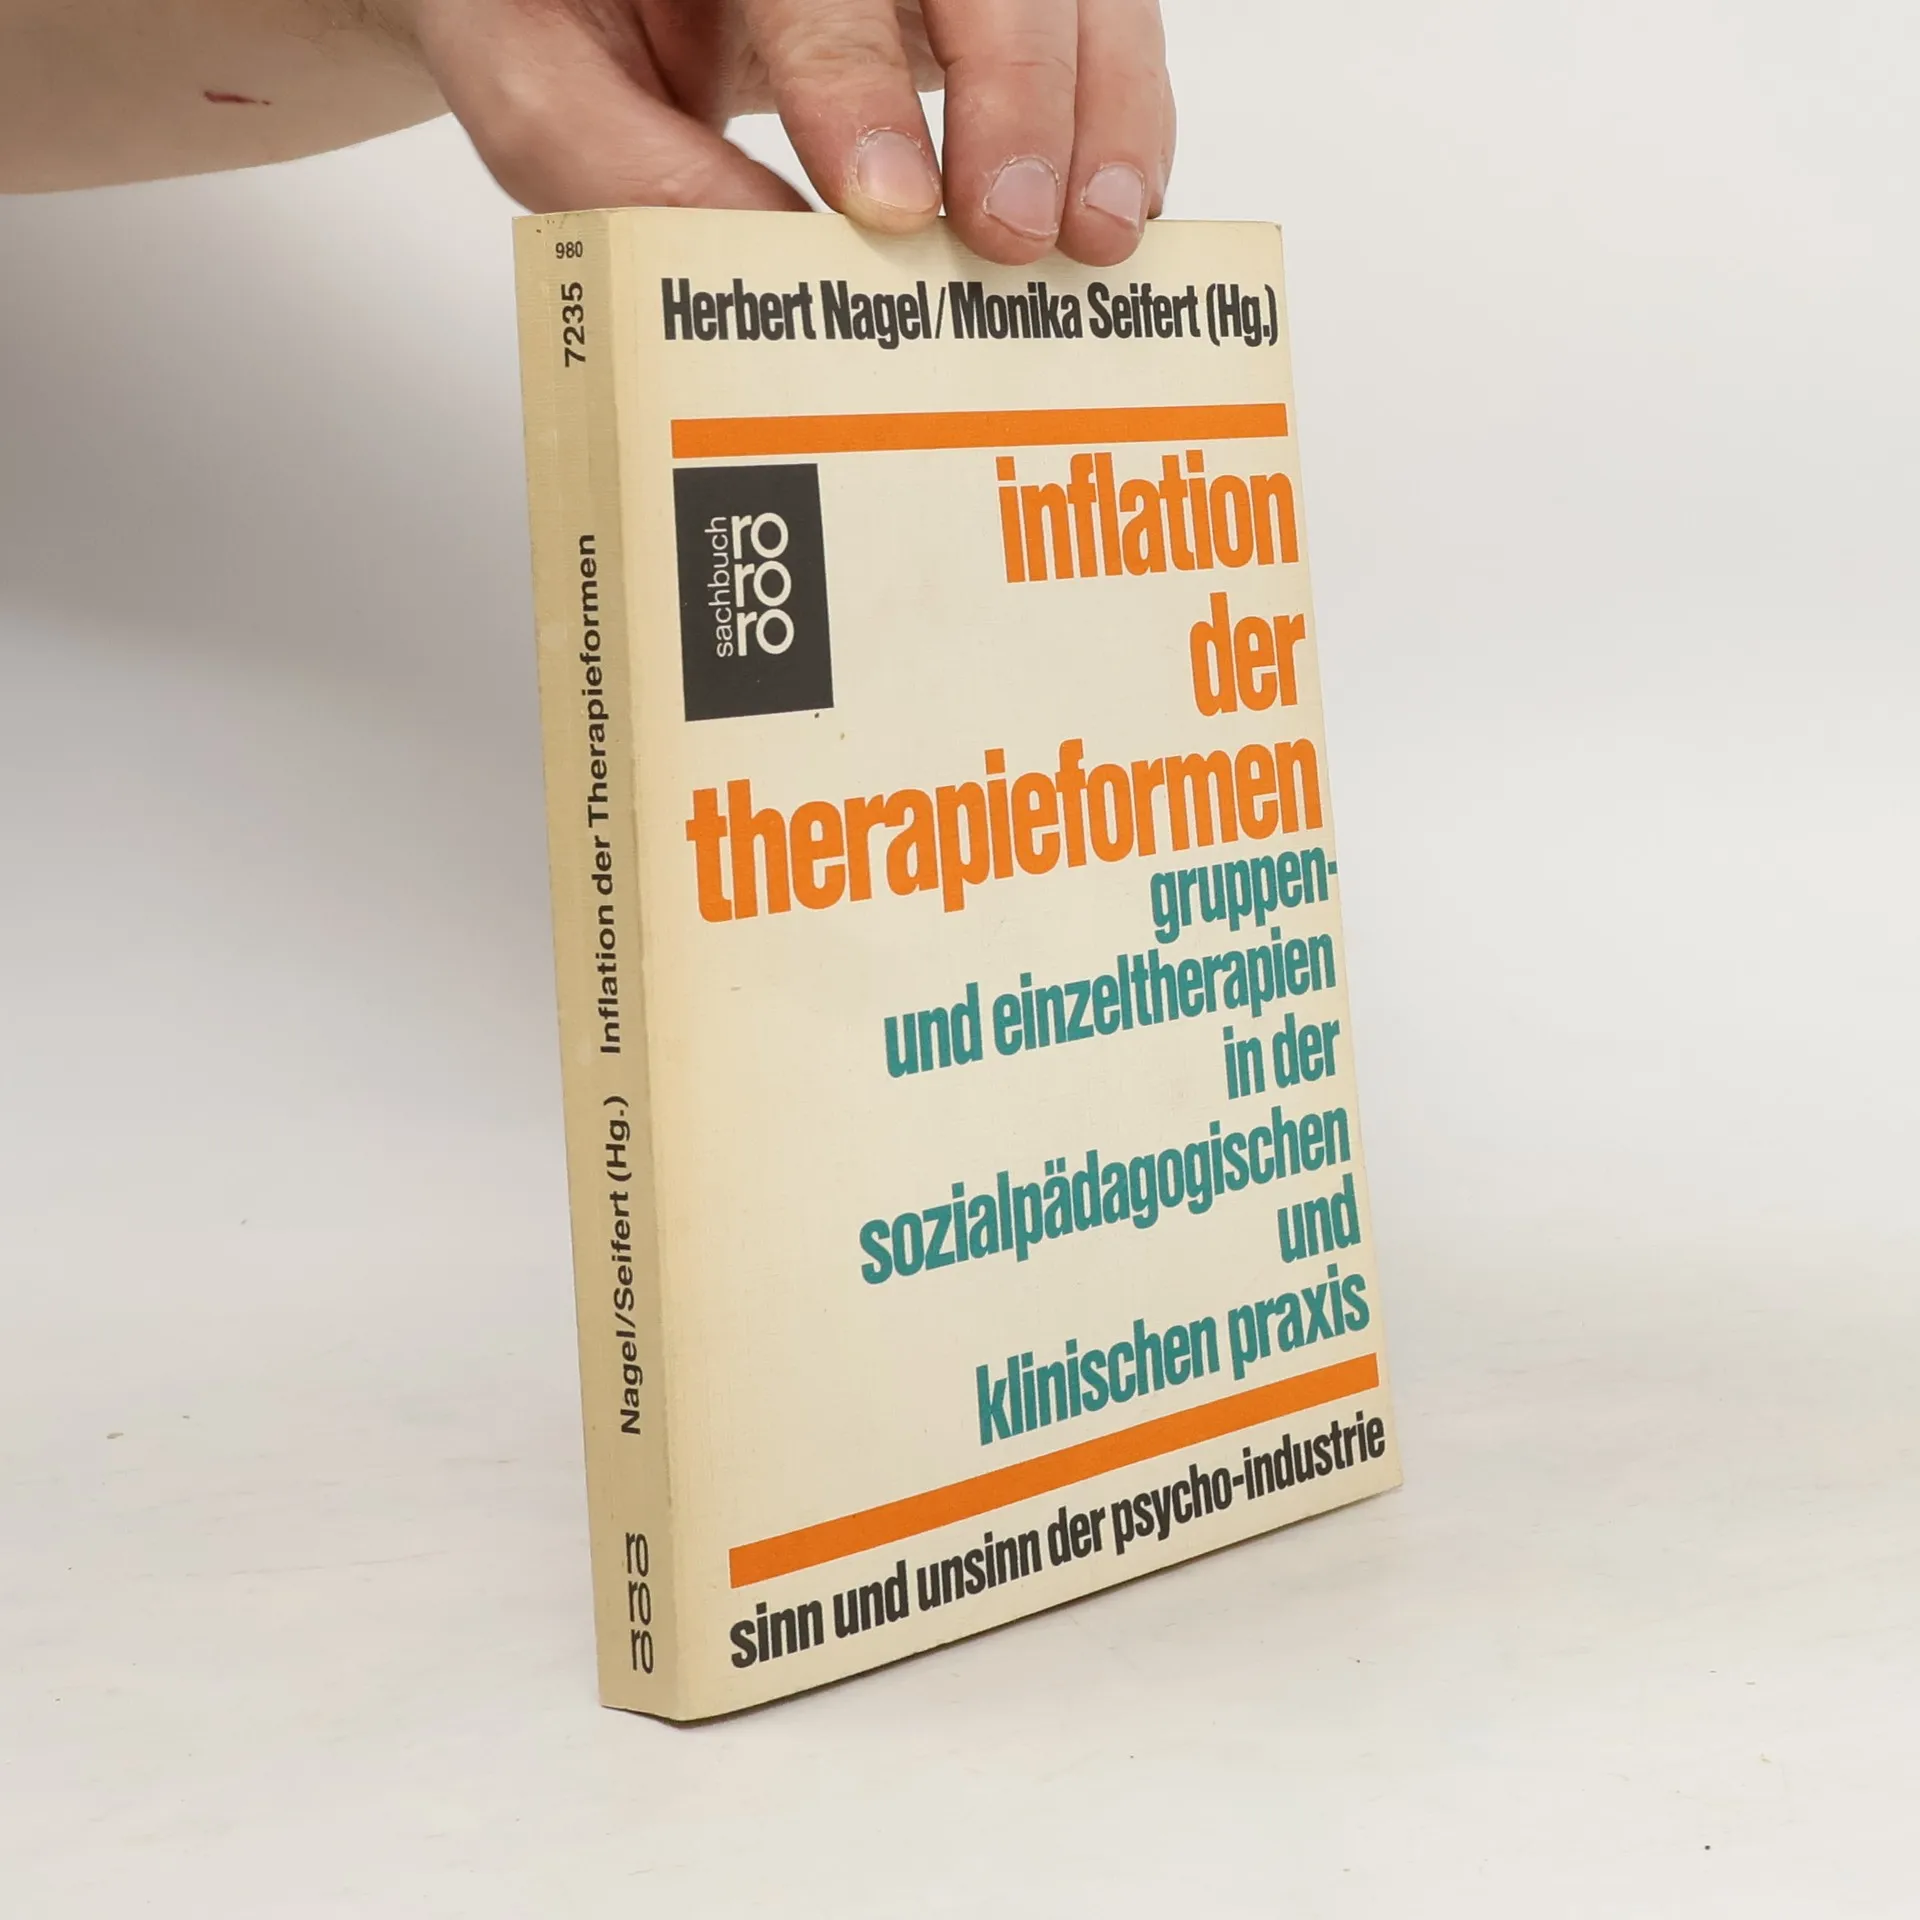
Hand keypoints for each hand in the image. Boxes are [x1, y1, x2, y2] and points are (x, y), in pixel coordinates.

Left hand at [408, 0, 1173, 265]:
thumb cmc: (563, 9)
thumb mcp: (534, 72)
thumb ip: (611, 157)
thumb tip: (765, 266)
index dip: (856, 74)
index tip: (891, 205)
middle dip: (1014, 91)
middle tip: (1009, 231)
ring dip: (1100, 108)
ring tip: (1098, 235)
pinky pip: (1098, 17)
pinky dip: (1121, 114)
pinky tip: (1113, 205)